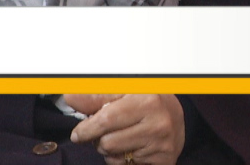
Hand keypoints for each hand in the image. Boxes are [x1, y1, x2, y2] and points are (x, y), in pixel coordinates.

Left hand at [65, 93, 184, 164]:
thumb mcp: (125, 92)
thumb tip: (71, 98)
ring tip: (120, 137)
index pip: (107, 120)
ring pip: (114, 157)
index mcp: (147, 101)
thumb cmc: (147, 101)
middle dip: (99, 139)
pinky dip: (122, 159)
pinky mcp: (163, 161)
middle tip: (105, 132)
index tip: (78, 133)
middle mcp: (157, 124)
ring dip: (109, 150)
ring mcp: (161, 145)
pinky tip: (131, 147)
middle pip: (107, 143)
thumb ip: (97, 97)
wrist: (178, 116)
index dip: (87, 129)